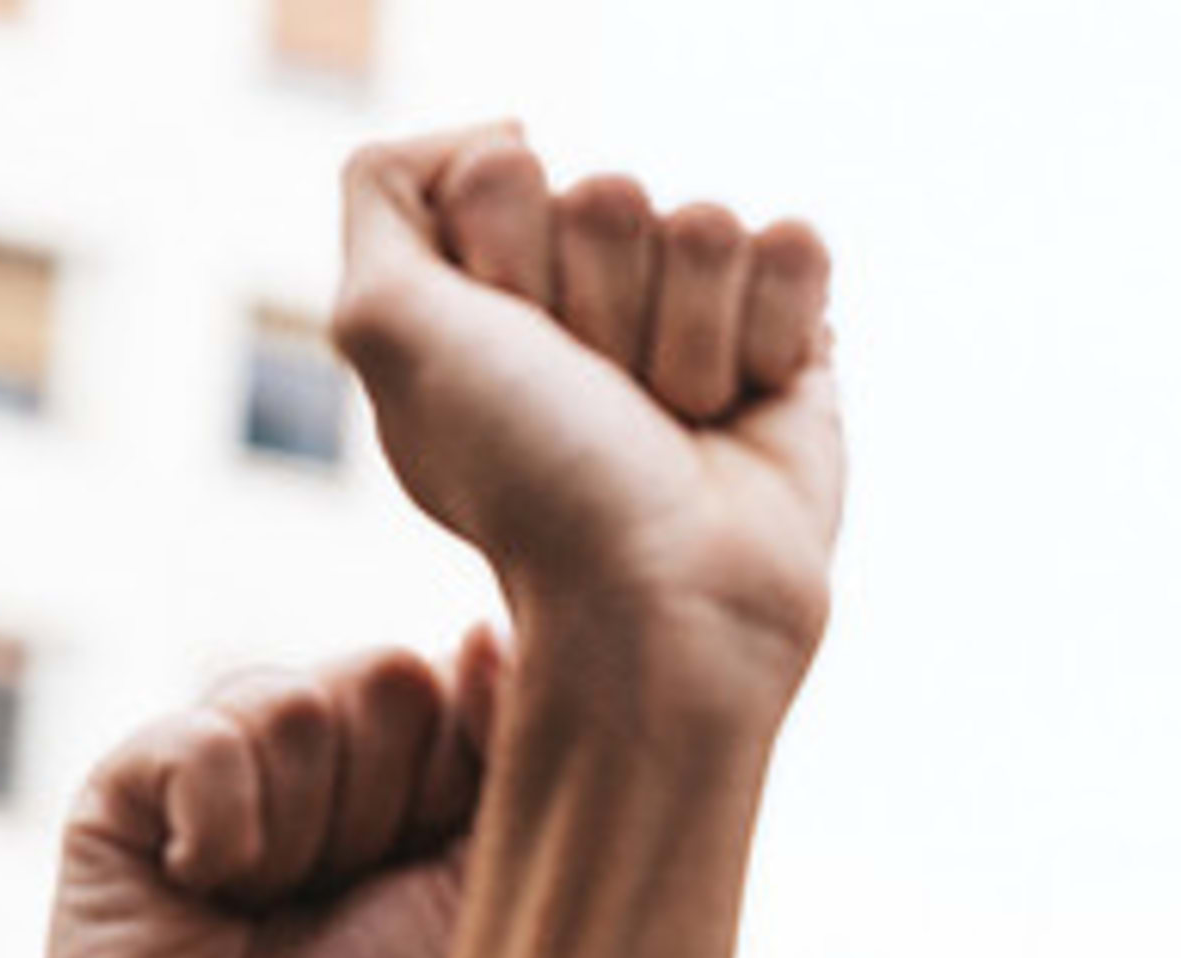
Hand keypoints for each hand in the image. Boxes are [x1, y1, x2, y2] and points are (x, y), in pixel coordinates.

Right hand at [34, 636, 496, 957]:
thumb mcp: (484, 888)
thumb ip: (507, 753)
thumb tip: (487, 623)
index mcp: (422, 768)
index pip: (464, 680)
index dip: (460, 787)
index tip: (431, 881)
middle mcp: (326, 749)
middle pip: (387, 677)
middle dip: (385, 808)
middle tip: (346, 905)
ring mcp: (224, 755)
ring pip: (297, 703)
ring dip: (305, 837)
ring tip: (273, 912)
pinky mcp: (129, 780)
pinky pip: (203, 740)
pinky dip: (221, 833)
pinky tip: (201, 897)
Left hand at [332, 125, 844, 683]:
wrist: (663, 604)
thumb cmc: (531, 484)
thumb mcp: (385, 326)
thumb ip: (386, 186)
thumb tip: (517, 130)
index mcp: (493, 284)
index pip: (508, 172)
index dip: (513, 265)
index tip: (517, 365)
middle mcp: (593, 292)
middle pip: (613, 195)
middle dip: (607, 310)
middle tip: (605, 408)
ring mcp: (697, 311)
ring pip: (708, 223)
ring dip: (689, 342)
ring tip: (675, 427)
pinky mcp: (793, 335)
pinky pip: (794, 248)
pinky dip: (772, 335)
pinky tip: (745, 408)